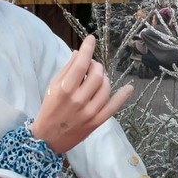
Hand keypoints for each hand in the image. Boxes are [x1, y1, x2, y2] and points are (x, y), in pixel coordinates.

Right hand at [30, 35, 132, 154]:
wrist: (48, 138)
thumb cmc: (49, 109)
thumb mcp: (52, 87)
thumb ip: (66, 70)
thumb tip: (79, 53)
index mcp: (64, 89)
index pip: (81, 64)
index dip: (88, 49)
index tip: (91, 39)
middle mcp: (78, 100)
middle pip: (96, 74)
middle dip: (96, 65)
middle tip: (91, 66)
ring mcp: (89, 112)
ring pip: (105, 87)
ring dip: (104, 78)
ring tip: (97, 77)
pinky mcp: (96, 122)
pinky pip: (113, 107)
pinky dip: (122, 96)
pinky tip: (129, 88)